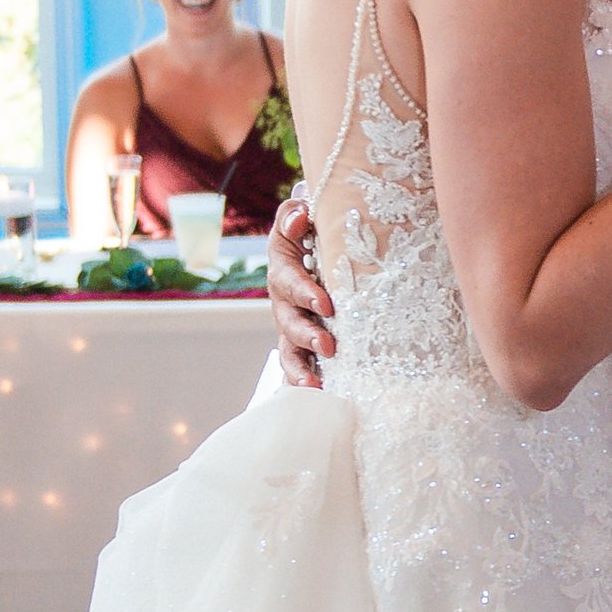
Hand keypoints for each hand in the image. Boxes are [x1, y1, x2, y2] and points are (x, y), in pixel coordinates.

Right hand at [268, 194, 335, 386]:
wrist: (315, 250)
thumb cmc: (311, 234)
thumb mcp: (300, 220)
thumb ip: (295, 215)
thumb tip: (300, 215)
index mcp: (283, 269)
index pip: (290, 281)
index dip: (305, 293)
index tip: (327, 306)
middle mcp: (283, 302)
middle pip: (289, 321)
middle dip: (307, 335)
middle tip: (328, 347)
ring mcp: (290, 326)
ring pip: (289, 350)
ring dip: (300, 367)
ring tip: (315, 384)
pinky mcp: (301, 345)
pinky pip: (297, 367)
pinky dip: (302, 381)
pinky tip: (318, 396)